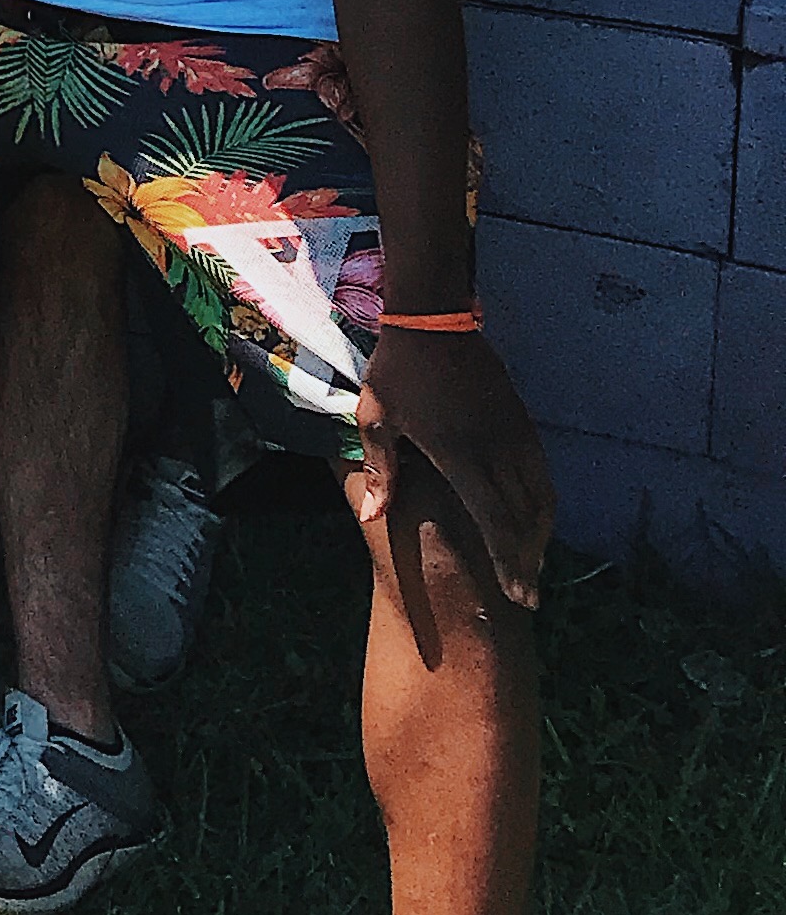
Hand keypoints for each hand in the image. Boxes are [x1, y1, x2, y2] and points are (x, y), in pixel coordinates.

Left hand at [354, 325, 553, 610]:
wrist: (433, 318)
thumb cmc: (397, 371)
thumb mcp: (377, 418)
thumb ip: (380, 470)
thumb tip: (371, 517)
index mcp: (460, 455)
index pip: (494, 521)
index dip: (507, 561)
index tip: (517, 594)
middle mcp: (496, 450)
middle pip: (524, 518)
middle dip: (527, 561)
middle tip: (527, 596)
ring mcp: (514, 433)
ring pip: (541, 496)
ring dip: (540, 534)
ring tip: (532, 564)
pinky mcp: (522, 419)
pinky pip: (541, 470)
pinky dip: (543, 502)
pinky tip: (535, 519)